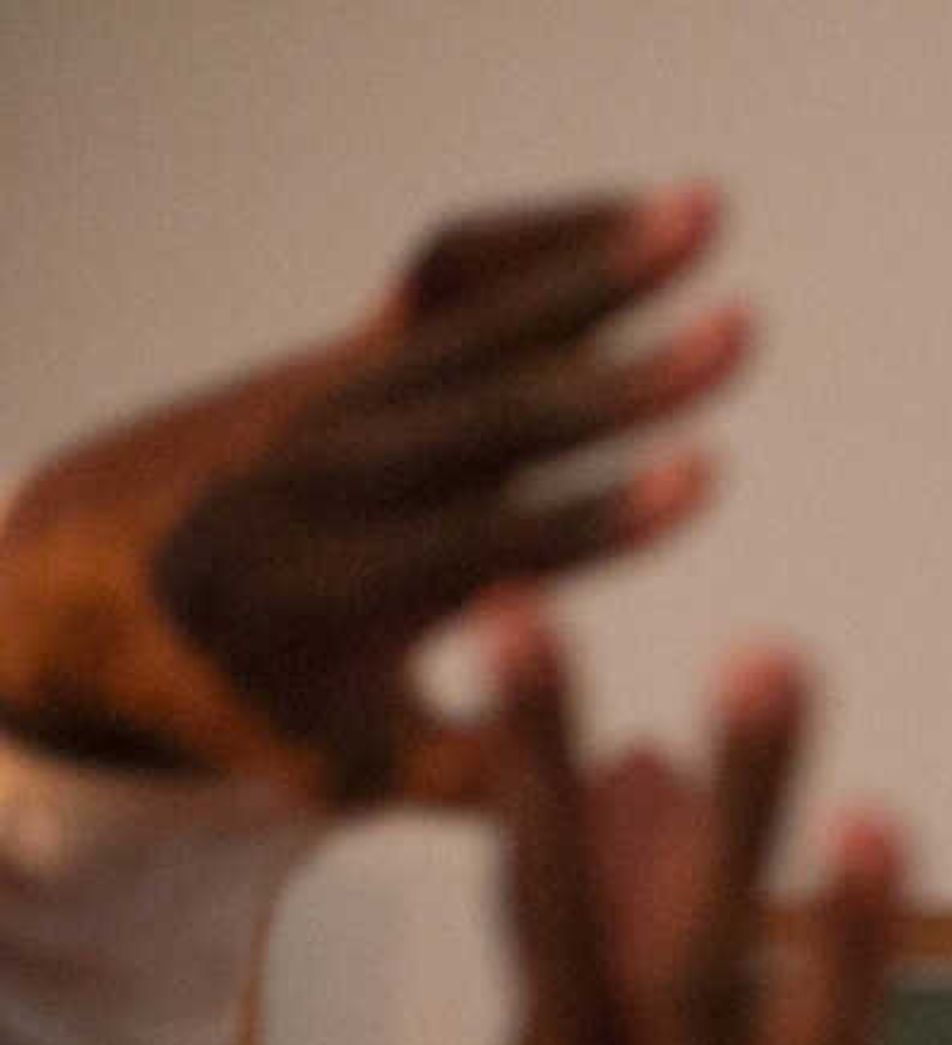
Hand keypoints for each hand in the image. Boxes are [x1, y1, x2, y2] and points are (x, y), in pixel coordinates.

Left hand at [0, 189, 745, 806]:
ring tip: (710, 215)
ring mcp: (334, 391)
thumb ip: (472, 779)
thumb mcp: (337, 768)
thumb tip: (621, 804)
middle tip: (735, 335)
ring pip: (481, 319)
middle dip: (624, 377)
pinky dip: (551, 237)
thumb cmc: (249, 700)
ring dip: (602, 268)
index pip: (478, 549)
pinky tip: (646, 216)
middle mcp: (317, 472)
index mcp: (315, 593)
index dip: (595, 520)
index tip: (700, 480)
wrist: (98, 580)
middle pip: (491, 415)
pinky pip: (457, 272)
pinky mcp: (357, 343)